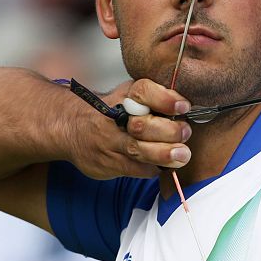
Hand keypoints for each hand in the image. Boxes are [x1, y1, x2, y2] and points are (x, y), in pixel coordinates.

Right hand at [68, 79, 192, 178]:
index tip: (183, 106)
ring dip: (164, 154)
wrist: (72, 127)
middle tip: (185, 132)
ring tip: (182, 155)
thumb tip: (188, 107)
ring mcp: (109, 142)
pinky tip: (164, 165)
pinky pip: (136, 169)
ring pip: (138, 150)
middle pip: (143, 125)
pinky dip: (153, 167)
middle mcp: (115, 118)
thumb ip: (158, 97)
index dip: (165, 99)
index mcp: (125, 95)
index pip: (144, 91)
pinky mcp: (107, 163)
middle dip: (169, 131)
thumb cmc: (113, 109)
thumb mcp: (131, 94)